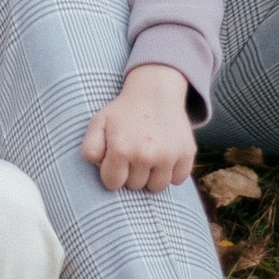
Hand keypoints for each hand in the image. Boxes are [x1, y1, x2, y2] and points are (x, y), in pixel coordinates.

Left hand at [81, 60, 197, 192]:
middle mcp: (146, 155)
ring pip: (157, 187)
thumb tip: (99, 167)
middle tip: (134, 151)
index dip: (112, 172)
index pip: (113, 184)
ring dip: (152, 176)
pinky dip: (172, 172)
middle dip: (132, 173)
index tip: (116, 159)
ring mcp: (169, 156)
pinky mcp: (187, 154)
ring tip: (149, 155)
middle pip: (135, 186)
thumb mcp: (99, 123)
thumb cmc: (124, 111)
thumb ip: (90, 148)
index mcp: (121, 149)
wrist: (155, 91)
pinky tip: (165, 155)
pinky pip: (178, 179)